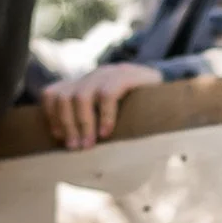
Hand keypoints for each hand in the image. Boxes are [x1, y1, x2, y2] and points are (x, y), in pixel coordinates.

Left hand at [41, 63, 161, 149]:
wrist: (170, 88)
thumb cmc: (138, 109)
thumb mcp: (109, 113)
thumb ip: (91, 121)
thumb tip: (73, 145)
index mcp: (85, 84)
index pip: (53, 93)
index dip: (51, 115)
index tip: (59, 136)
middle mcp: (93, 76)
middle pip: (63, 96)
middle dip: (67, 125)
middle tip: (75, 148)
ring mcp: (109, 74)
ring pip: (81, 96)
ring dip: (82, 124)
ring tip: (89, 145)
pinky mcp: (126, 76)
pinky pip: (107, 95)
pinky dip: (104, 116)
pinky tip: (107, 133)